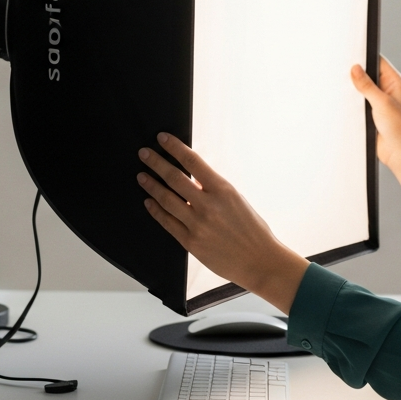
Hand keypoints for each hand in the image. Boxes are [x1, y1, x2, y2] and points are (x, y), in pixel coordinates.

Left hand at [137, 133, 308, 314]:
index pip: (193, 162)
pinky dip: (156, 211)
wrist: (259, 261)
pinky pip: (167, 223)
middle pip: (174, 178)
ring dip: (151, 185)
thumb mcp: (237, 200)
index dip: (174, 148)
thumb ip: (214, 189)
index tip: (162, 138)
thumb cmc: (252, 230)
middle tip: (144, 153)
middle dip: (156, 163)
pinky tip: (148, 202)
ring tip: (142, 176)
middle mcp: (208, 205)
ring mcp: (198, 225)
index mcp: (223, 190)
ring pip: (166, 200)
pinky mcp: (190, 242)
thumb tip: (193, 178)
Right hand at [351, 57, 400, 208]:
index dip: (364, 58)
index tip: (350, 56)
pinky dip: (351, 105)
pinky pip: (358, 106)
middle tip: (341, 72)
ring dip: (353, 92)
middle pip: (367, 76)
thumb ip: (367, 85)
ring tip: (341, 89)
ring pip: (361, 92)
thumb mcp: (382, 102)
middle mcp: (387, 91)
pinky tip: (343, 104)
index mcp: (395, 83)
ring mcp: (378, 104)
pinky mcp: (371, 116)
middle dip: (355, 76)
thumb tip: (356, 69)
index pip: (378, 62)